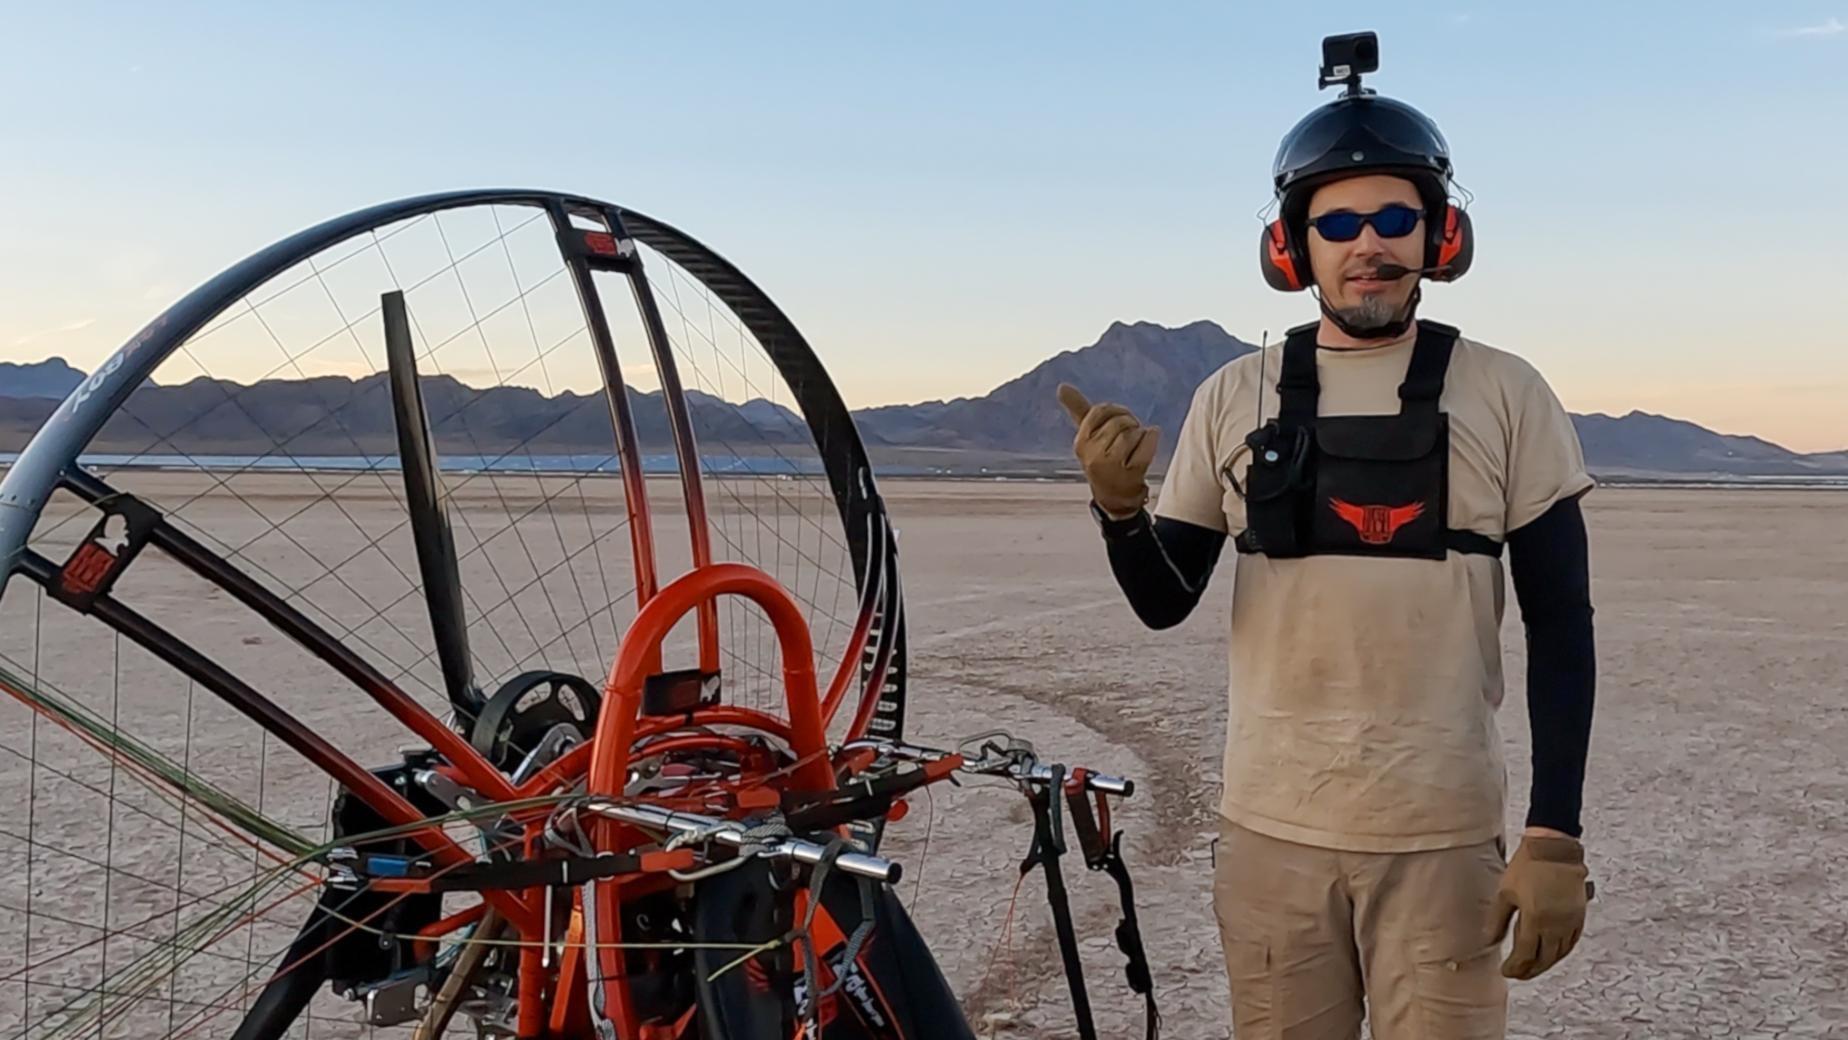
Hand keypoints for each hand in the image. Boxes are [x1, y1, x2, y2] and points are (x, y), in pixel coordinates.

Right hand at [1056, 383, 1158, 515]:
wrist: (1114, 497)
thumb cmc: (1102, 459)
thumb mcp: (1088, 436)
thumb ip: (1077, 409)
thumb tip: (1062, 386)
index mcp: (1081, 442)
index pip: (1099, 410)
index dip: (1115, 410)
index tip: (1119, 418)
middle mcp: (1092, 455)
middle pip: (1119, 422)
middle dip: (1129, 422)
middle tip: (1131, 433)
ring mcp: (1111, 466)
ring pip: (1132, 433)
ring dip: (1140, 433)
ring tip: (1137, 442)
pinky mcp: (1131, 474)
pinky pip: (1146, 445)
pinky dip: (1152, 439)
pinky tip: (1149, 440)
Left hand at [1491, 834, 1592, 979]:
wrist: (1554, 848)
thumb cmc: (1526, 867)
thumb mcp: (1505, 892)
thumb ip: (1497, 920)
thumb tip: (1489, 941)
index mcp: (1535, 919)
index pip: (1525, 954)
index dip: (1515, 967)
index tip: (1506, 971)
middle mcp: (1555, 925)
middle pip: (1544, 959)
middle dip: (1530, 971)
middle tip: (1518, 974)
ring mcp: (1570, 922)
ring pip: (1560, 954)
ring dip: (1546, 964)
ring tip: (1532, 967)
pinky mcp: (1580, 915)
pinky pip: (1572, 942)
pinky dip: (1561, 952)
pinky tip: (1551, 953)